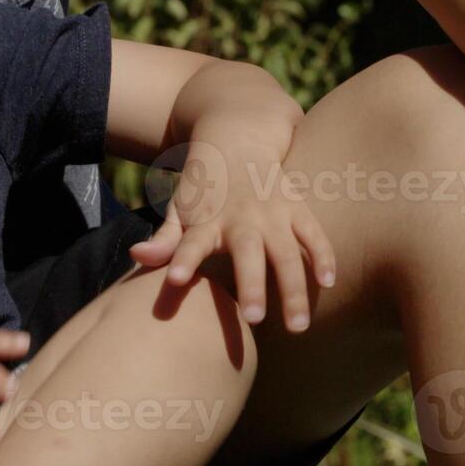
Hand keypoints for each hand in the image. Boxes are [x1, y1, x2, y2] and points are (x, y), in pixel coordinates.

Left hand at [129, 142, 336, 331]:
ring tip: (298, 326)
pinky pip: (314, 234)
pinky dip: (323, 256)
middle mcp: (242, 217)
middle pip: (248, 253)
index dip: (183, 259)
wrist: (238, 139)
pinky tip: (328, 284)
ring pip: (287, 252)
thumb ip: (165, 238)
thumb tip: (137, 256)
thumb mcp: (180, 208)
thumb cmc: (204, 188)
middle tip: (254, 319)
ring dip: (294, 288)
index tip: (176, 279)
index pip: (191, 242)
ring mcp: (273, 212)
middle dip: (252, 285)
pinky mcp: (297, 208)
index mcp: (208, 219)